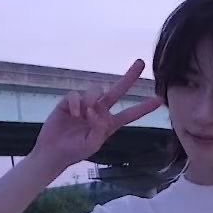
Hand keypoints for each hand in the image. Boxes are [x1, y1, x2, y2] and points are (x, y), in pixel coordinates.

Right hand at [32, 59, 162, 168]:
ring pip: (95, 91)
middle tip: (141, 62)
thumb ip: (99, 129)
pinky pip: (75, 95)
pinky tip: (72, 114)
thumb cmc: (75, 150)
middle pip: (117, 90)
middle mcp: (100, 111)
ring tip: (84, 114)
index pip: (130, 114)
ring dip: (91, 100)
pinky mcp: (69, 102)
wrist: (54, 151)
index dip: (144, 108)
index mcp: (109, 124)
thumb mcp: (92, 145)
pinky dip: (75, 103)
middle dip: (129, 77)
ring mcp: (85, 105)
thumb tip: (97, 111)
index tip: (159, 100)